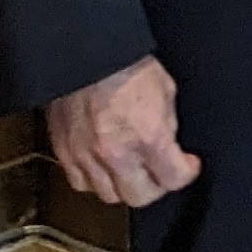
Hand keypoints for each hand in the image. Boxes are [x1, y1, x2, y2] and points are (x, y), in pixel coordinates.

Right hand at [47, 55, 200, 208]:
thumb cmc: (126, 64)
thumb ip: (168, 125)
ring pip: (109, 196)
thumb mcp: (166, 90)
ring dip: (123, 186)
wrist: (85, 54)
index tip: (187, 165)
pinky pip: (80, 183)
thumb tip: (170, 145)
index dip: (186, 172)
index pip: (174, 179)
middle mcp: (117, 153)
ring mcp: (87, 156)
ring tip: (131, 170)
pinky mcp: (64, 152)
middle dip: (156, 186)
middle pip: (140, 197)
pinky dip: (93, 180)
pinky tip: (103, 166)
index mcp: (148, 136)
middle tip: (160, 172)